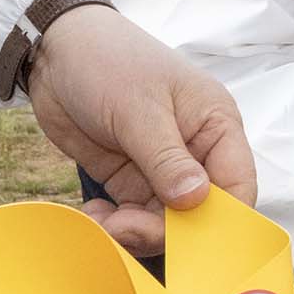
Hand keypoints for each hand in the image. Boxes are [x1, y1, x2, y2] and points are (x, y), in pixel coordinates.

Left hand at [24, 3, 256, 256]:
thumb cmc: (111, 63)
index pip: (238, 184)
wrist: (55, 51)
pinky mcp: (129, 177)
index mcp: (217, 126)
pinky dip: (115, 224)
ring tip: (103, 222)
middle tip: (125, 229)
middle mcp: (196, 151)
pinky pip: (133, 215)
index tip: (190, 242)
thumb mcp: (140, 110)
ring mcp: (161, 167)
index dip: (223, 219)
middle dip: (166, 229)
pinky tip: (93, 214)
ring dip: (134, 230)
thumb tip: (197, 201)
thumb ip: (168, 159)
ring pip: (164, 220)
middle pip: (200, 212)